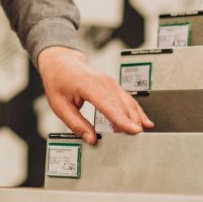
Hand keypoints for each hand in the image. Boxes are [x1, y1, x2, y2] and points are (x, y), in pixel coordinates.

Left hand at [37, 46, 153, 144]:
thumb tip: (91, 139)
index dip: (121, 119)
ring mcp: (109, 82)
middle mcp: (102, 81)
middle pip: (121, 104)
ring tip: (140, 133)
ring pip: (128, 101)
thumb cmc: (58, 80)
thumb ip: (75, 123)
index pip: (107, 104)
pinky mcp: (113, 85)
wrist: (60, 61)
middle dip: (130, 122)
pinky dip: (136, 110)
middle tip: (136, 140)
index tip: (133, 130)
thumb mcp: (59, 105)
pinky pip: (127, 98)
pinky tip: (144, 121)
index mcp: (87, 84)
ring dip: (136, 118)